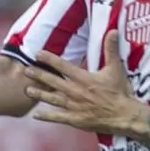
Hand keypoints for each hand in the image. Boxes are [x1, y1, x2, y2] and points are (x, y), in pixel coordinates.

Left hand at [24, 30, 141, 134]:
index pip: (62, 66)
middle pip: (53, 82)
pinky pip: (58, 117)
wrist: (123, 116)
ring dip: (39, 94)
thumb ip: (111, 50)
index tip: (38, 54)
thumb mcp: (116, 69)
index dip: (49, 59)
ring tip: (27, 90)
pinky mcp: (75, 120)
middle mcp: (75, 91)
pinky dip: (47, 116)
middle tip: (26, 71)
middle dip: (39, 75)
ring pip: (52, 99)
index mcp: (83, 78)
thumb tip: (113, 31)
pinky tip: (36, 115)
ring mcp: (74, 106)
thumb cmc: (119, 92)